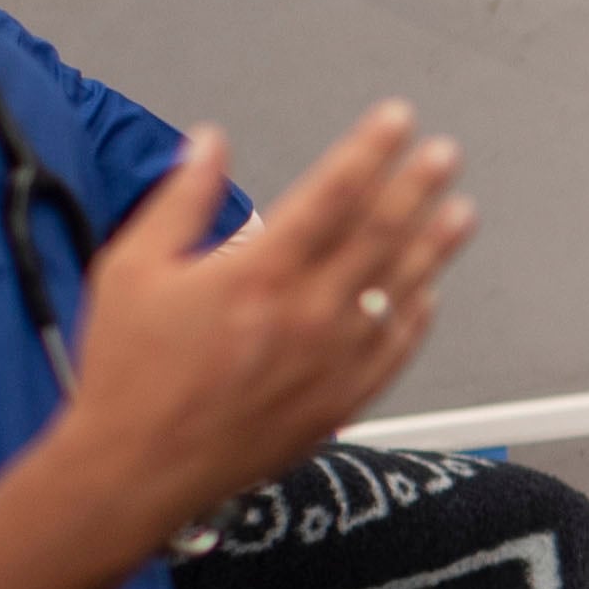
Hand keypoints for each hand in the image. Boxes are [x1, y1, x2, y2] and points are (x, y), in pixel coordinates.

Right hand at [58, 107, 467, 547]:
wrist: (136, 467)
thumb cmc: (128, 374)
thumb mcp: (132, 267)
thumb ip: (181, 198)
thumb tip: (209, 143)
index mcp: (257, 274)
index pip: (332, 194)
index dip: (370, 151)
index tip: (396, 121)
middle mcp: (306, 315)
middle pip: (380, 235)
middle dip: (417, 187)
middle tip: (443, 156)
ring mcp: (331, 362)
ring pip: (400, 290)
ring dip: (434, 247)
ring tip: (460, 212)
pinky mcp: (339, 403)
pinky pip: (396, 351)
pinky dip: (418, 316)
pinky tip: (429, 292)